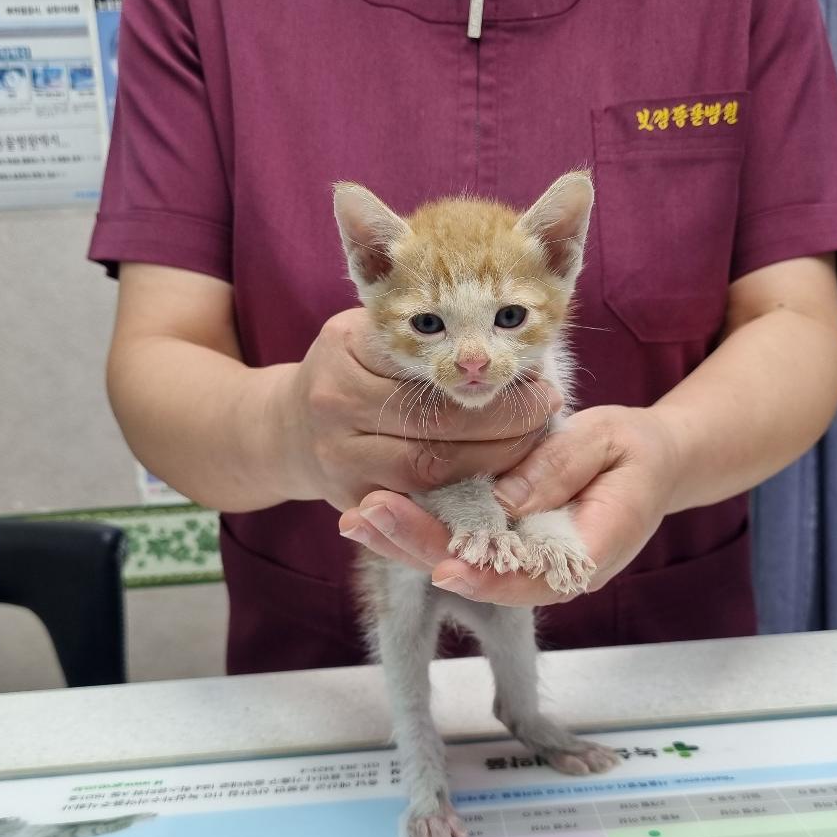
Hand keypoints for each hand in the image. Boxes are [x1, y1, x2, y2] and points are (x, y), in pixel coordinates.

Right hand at [276, 308, 561, 509]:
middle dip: (504, 419)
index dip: (490, 375)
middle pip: (436, 419)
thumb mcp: (376, 334)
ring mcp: (339, 457)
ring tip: (530, 445)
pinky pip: (419, 501)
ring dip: (492, 459)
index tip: (537, 375)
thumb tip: (521, 348)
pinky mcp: (351, 500)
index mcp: (346, 349)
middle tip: (546, 410)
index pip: (430, 362)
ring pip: (430, 466)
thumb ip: (431, 338)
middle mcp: (335, 402)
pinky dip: (465, 493)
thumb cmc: (353, 372)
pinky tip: (498, 480)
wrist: (289, 429)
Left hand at [337, 405, 681, 605]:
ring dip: (404, 542)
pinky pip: (458, 542)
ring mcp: (522, 559)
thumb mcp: (608, 443)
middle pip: (477, 576)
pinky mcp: (504, 539)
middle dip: (418, 550)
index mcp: (585, 556)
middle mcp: (546, 570)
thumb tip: (504, 499)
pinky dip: (416, 527)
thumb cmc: (635, 451)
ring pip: (457, 563)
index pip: (529, 581)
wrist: (653, 461)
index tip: (442, 563)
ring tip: (355, 517)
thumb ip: (560, 469)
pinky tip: (374, 511)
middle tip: (368, 516)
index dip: (484, 577)